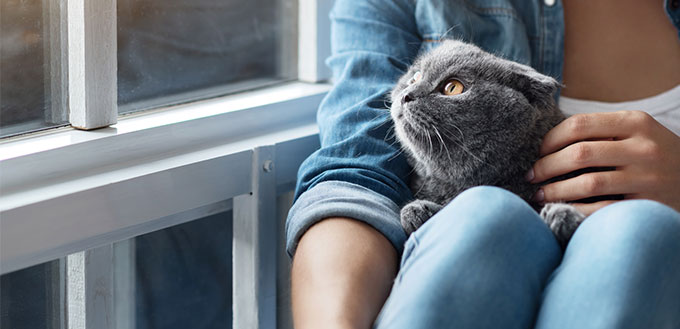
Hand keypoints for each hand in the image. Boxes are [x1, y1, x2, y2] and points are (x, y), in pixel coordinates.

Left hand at [528, 111, 679, 214]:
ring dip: (555, 190)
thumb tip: (547, 141)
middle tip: (530, 175)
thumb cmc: (657, 157)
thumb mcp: (637, 134)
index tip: (536, 152)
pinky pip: (601, 208)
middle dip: (546, 166)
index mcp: (635, 122)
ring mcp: (648, 177)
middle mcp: (643, 147)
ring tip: (539, 195)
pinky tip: (561, 209)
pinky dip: (574, 209)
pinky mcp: (647, 204)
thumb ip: (602, 132)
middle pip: (579, 154)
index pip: (579, 125)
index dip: (550, 140)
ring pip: (587, 183)